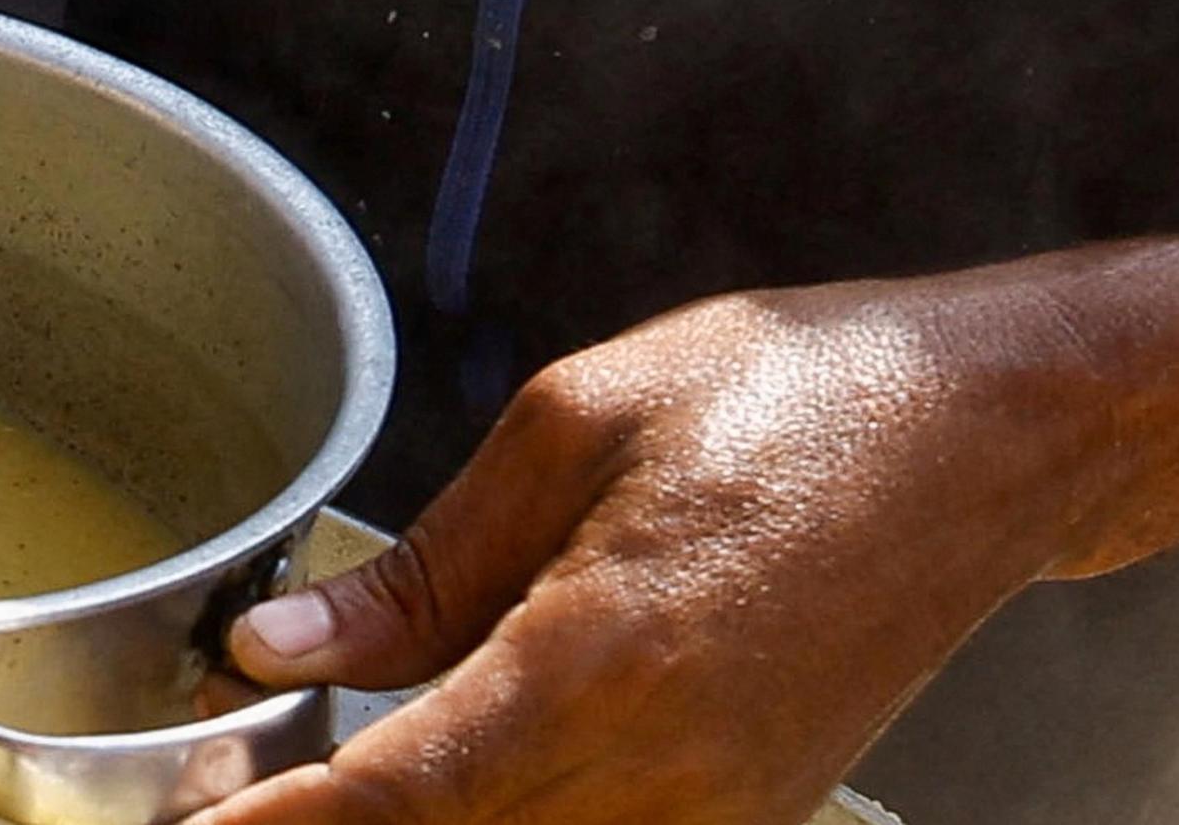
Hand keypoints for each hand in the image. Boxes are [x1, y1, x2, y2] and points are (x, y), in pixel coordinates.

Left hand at [191, 267, 1130, 824]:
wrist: (981, 434)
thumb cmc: (788, 396)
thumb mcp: (571, 430)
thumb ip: (419, 567)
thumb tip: (277, 645)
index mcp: (604, 656)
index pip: (404, 786)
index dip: (285, 820)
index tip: (197, 820)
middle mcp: (668, 761)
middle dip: (329, 821)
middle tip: (226, 785)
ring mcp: (723, 803)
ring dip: (419, 817)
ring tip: (318, 772)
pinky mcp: (755, 807)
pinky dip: (511, 812)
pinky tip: (452, 768)